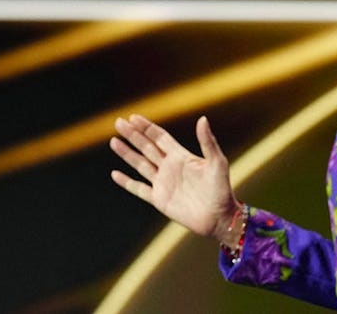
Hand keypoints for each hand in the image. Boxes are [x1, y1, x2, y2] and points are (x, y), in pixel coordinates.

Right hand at [109, 114, 241, 242]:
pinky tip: (115, 174)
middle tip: (118, 122)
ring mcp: (163, 183)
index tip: (133, 117)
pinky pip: (139, 189)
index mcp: (181, 156)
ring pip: (140, 164)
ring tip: (113, 141)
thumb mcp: (217, 163)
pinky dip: (126, 182)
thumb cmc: (222, 190)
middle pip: (146, 147)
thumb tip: (203, 118)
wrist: (219, 218)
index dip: (147, 127)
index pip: (160, 137)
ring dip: (127, 153)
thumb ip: (208, 142)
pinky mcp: (159, 199)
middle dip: (133, 135)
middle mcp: (169, 167)